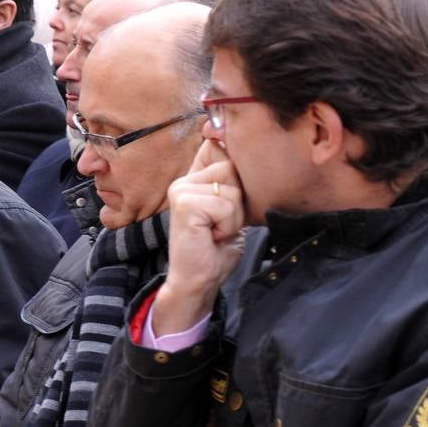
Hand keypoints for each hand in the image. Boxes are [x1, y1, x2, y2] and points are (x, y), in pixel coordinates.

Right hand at [152, 140, 246, 334]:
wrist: (199, 280)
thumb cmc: (216, 249)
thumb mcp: (232, 210)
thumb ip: (234, 184)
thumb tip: (246, 155)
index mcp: (193, 178)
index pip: (218, 146)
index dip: (234, 163)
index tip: (227, 198)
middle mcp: (183, 180)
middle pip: (232, 166)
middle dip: (240, 199)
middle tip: (222, 223)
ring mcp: (181, 191)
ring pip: (232, 188)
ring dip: (234, 215)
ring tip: (218, 231)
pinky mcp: (184, 205)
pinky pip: (225, 205)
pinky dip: (228, 225)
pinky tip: (213, 236)